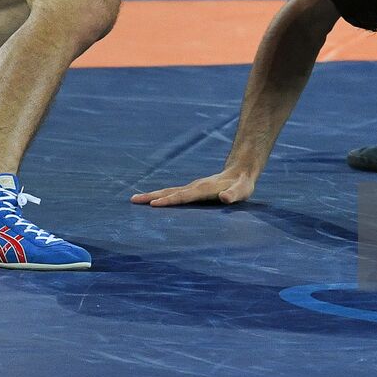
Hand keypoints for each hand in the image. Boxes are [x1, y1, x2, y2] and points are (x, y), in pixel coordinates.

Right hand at [130, 169, 255, 206]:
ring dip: (152, 195)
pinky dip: (160, 196)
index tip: (153, 204)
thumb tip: (224, 198)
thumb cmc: (242, 185)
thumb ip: (234, 194)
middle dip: (152, 196)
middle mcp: (194, 186)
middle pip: (169, 191)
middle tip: (133, 200)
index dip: (169, 200)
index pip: (183, 196)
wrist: (240, 171)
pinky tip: (151, 200)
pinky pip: (172, 193)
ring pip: (168, 191)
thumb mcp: (242, 191)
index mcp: (204, 189)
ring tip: (135, 199)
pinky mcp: (191, 189)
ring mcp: (192, 187)